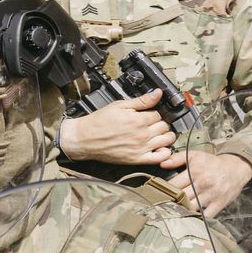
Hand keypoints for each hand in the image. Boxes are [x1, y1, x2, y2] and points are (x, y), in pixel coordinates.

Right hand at [58, 89, 186, 168]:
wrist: (84, 139)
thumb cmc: (99, 122)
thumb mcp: (120, 105)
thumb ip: (141, 100)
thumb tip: (158, 93)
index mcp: (138, 120)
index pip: (159, 114)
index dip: (155, 112)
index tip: (150, 113)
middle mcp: (142, 134)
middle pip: (164, 126)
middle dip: (160, 123)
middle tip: (153, 123)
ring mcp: (141, 148)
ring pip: (167, 140)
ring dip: (166, 136)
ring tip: (158, 134)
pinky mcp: (137, 159)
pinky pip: (160, 157)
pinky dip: (165, 153)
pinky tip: (160, 147)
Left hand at [167, 151, 251, 217]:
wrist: (236, 168)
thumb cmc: (212, 163)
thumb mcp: (195, 156)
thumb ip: (177, 158)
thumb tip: (162, 164)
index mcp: (194, 171)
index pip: (173, 185)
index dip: (163, 190)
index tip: (159, 193)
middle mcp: (202, 183)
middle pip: (180, 197)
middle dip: (171, 201)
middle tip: (164, 204)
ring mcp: (211, 195)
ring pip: (190, 207)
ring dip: (182, 210)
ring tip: (175, 210)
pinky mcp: (219, 204)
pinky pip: (205, 215)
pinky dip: (197, 218)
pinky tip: (190, 216)